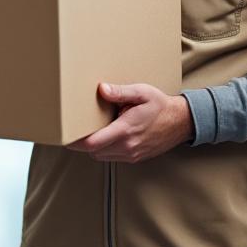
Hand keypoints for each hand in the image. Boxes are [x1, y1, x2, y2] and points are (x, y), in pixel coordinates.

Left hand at [66, 83, 192, 162]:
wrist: (181, 122)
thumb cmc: (160, 105)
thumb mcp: (141, 92)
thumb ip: (120, 92)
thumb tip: (101, 89)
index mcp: (125, 130)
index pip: (93, 143)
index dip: (76, 141)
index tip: (66, 134)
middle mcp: (127, 146)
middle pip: (94, 152)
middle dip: (82, 143)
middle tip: (75, 128)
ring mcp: (132, 154)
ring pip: (102, 156)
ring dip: (94, 146)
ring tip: (93, 129)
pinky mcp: (135, 157)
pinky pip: (113, 157)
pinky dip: (105, 149)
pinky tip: (107, 134)